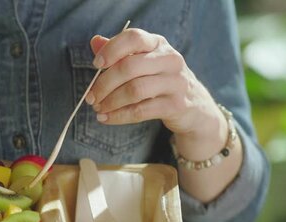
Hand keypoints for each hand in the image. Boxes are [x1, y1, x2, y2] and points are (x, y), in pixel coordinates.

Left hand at [86, 28, 222, 140]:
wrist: (195, 106)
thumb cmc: (160, 81)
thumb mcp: (144, 62)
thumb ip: (120, 53)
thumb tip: (95, 42)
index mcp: (158, 44)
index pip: (133, 38)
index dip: (111, 49)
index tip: (96, 64)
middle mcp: (170, 59)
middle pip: (129, 67)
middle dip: (104, 84)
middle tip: (91, 97)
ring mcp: (175, 82)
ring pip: (134, 90)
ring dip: (110, 101)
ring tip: (98, 109)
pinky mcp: (176, 105)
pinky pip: (141, 111)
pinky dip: (119, 116)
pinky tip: (106, 118)